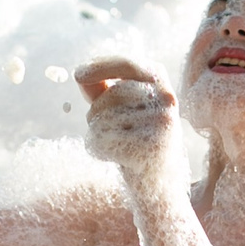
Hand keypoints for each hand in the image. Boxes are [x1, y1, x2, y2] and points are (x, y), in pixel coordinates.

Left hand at [76, 57, 177, 177]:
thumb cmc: (136, 136)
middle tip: (107, 129)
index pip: (127, 65)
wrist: (158, 180)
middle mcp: (166, 100)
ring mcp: (161, 125)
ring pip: (104, 119)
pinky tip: (112, 156)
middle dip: (97, 111)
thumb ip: (102, 89)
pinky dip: (97, 149)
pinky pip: (103, 141)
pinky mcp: (148, 150)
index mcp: (162, 83)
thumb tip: (81, 74)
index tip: (78, 74)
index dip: (99, 66)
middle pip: (112, 96)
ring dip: (96, 132)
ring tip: (114, 143)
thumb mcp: (122, 106)